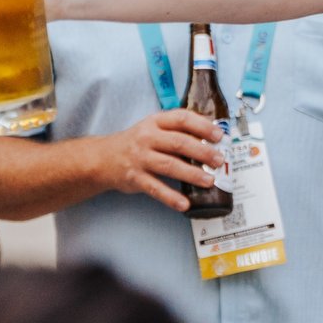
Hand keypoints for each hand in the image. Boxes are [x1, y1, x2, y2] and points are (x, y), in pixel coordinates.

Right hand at [96, 110, 222, 214]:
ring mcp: (140, 158)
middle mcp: (147, 138)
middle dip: (203, 152)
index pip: (182, 119)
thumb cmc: (137, 142)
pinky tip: (185, 203)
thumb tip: (212, 139)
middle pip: (179, 143)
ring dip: (192, 174)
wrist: (103, 158)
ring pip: (170, 165)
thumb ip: (178, 131)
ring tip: (209, 181)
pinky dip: (171, 197)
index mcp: (156, 122)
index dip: (203, 126)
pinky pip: (155, 188)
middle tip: (219, 160)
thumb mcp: (154, 128)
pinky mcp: (135, 178)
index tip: (219, 136)